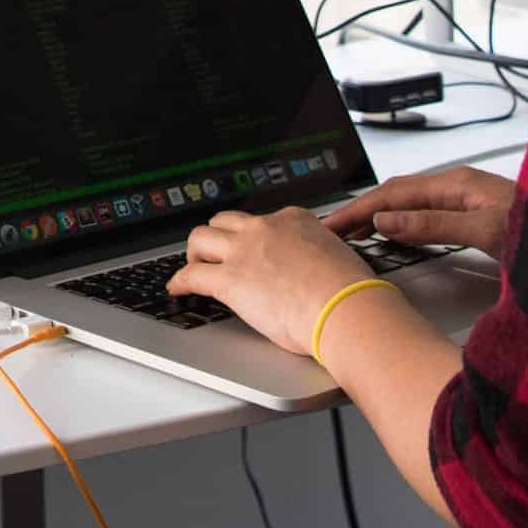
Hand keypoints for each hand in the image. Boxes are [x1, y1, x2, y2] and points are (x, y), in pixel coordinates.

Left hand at [169, 208, 372, 356]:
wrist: (345, 307)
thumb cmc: (350, 292)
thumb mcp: (338, 258)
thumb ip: (320, 257)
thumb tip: (319, 270)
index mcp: (294, 220)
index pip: (263, 220)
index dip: (252, 236)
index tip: (251, 247)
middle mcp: (265, 228)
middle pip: (226, 221)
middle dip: (218, 236)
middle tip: (214, 253)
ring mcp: (244, 251)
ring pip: (201, 237)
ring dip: (194, 252)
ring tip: (193, 266)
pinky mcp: (229, 279)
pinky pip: (192, 274)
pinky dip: (179, 282)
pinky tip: (177, 289)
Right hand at [322, 166, 516, 258]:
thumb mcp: (484, 230)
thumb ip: (433, 225)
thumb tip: (386, 221)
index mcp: (457, 183)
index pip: (393, 195)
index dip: (359, 210)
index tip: (333, 226)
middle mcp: (460, 186)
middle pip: (398, 194)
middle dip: (362, 210)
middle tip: (332, 230)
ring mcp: (468, 199)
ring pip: (410, 203)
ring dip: (379, 216)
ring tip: (353, 232)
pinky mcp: (476, 215)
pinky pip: (426, 213)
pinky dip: (401, 222)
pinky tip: (396, 233)